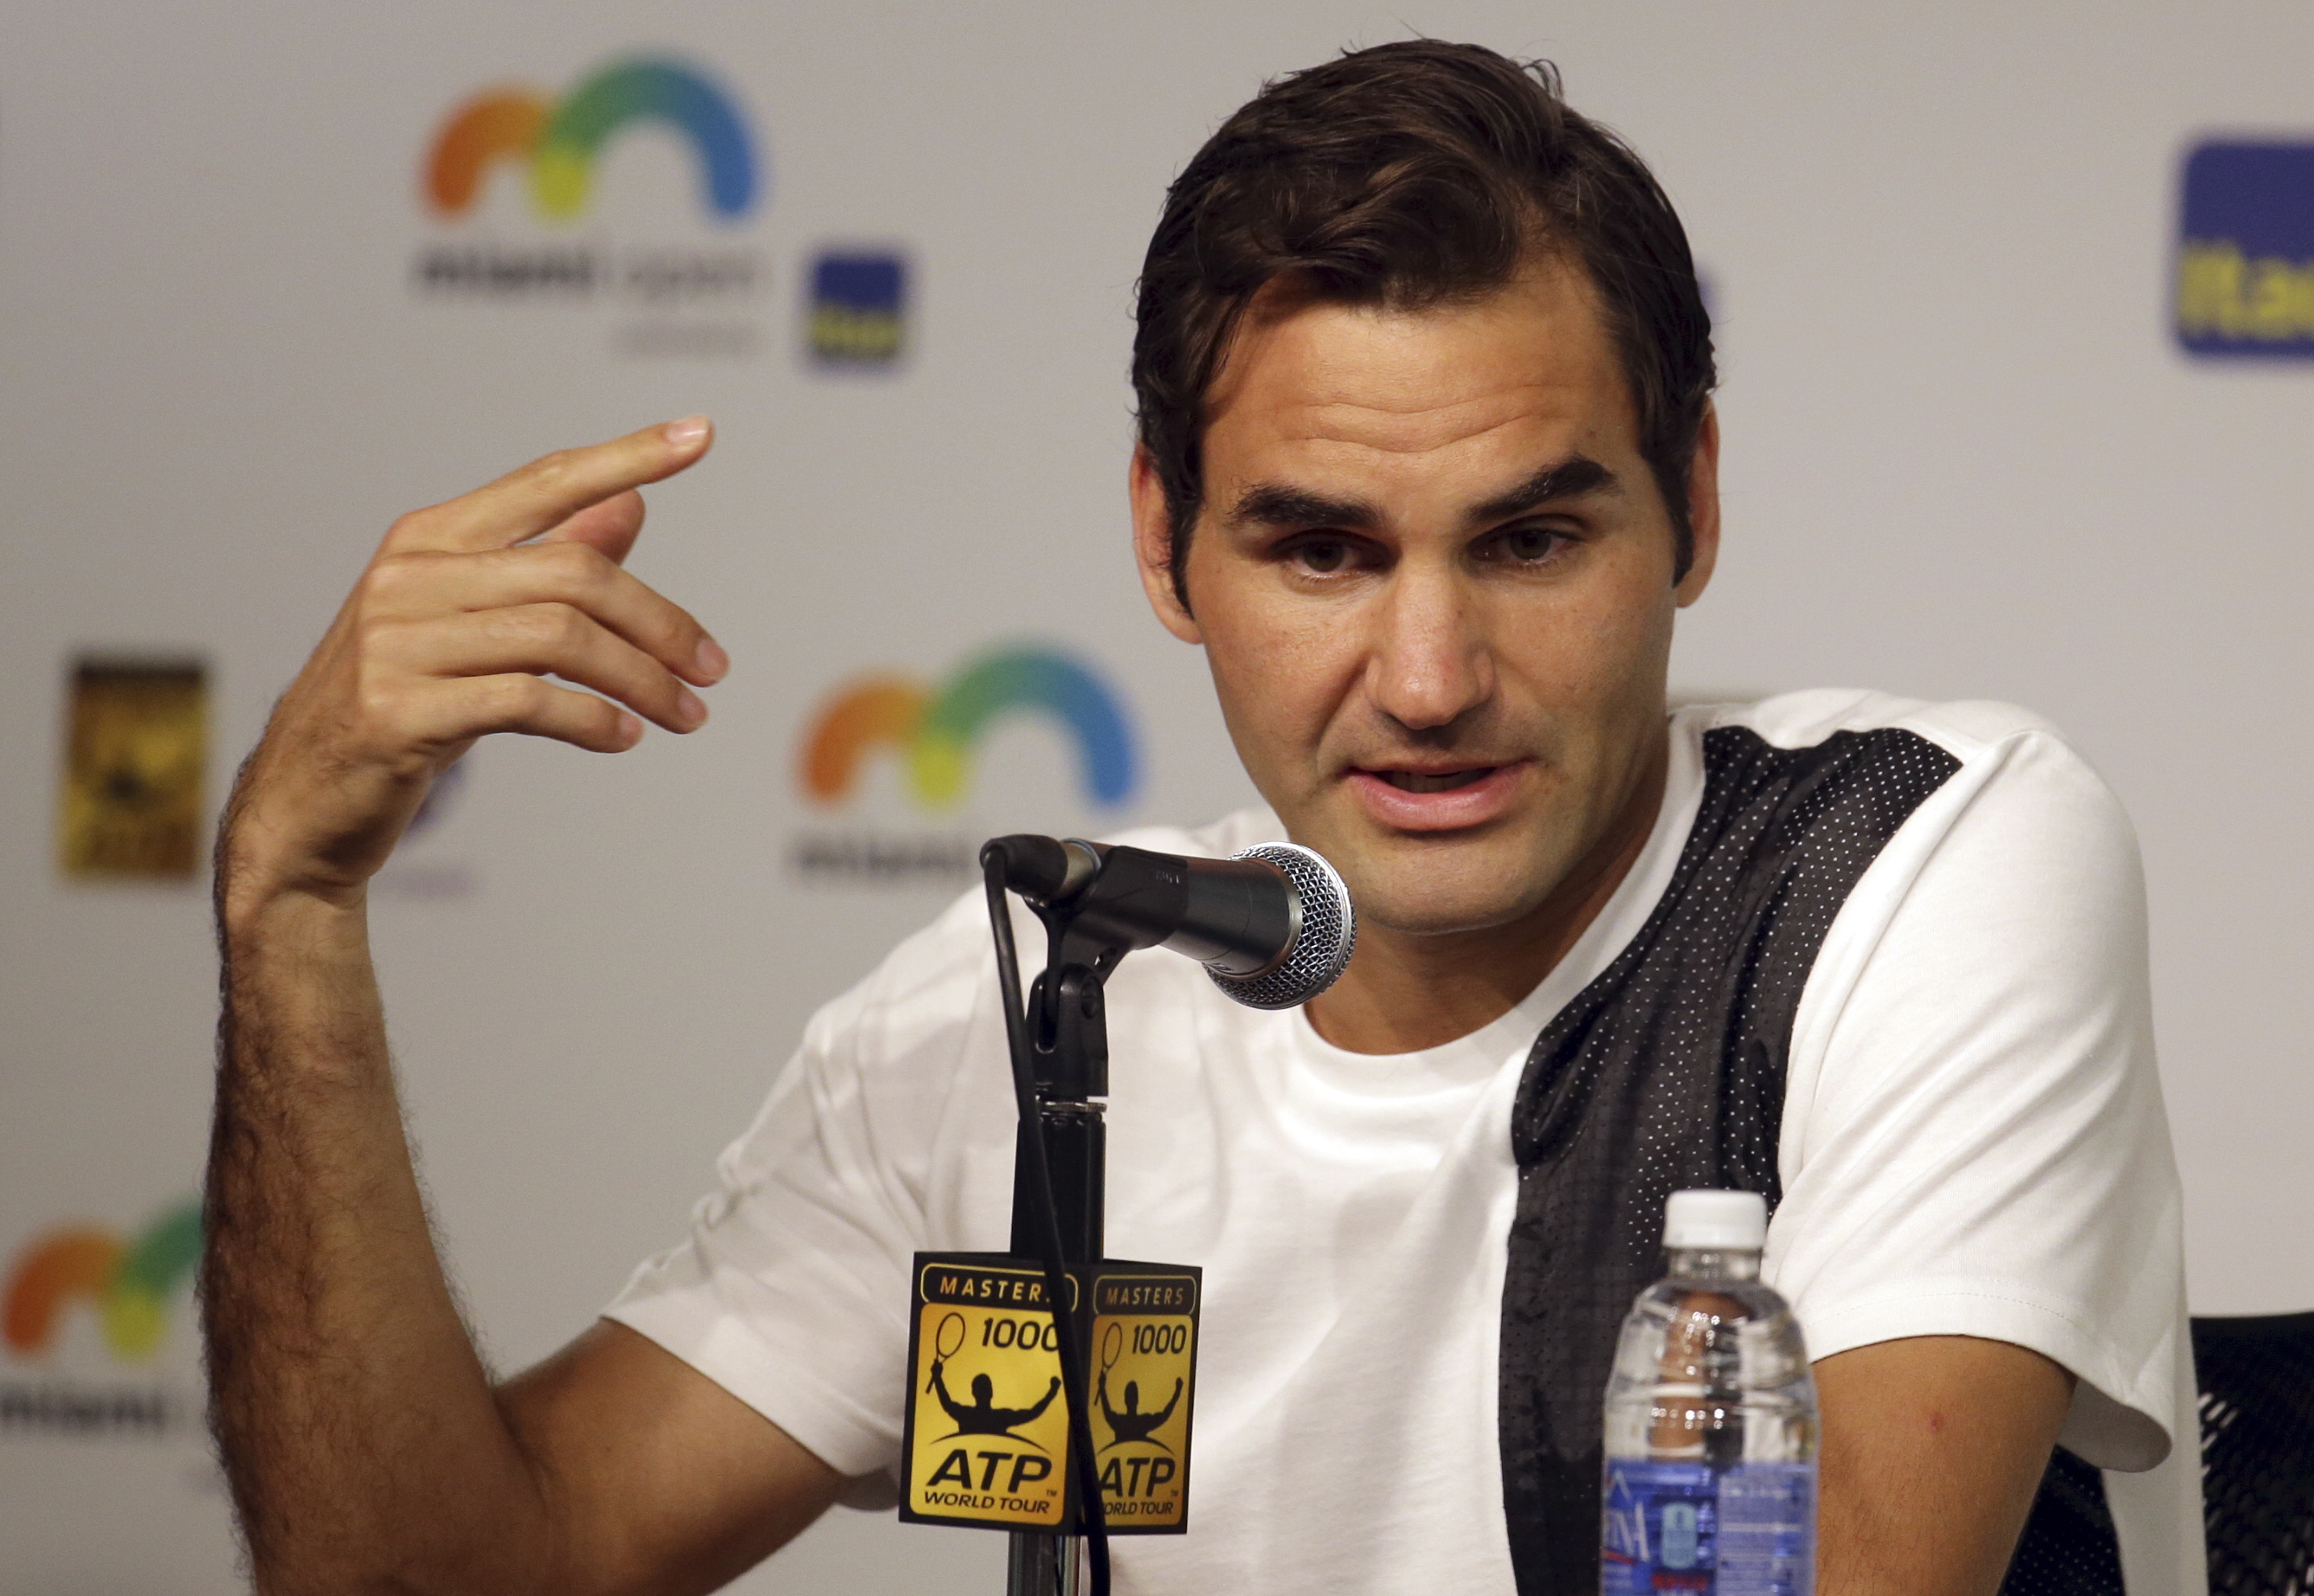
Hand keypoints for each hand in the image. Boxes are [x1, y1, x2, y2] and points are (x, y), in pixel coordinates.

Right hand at [219, 418, 725, 916]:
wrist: (303, 802)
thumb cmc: (402, 703)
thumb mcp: (475, 625)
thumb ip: (549, 564)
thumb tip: (632, 504)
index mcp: (428, 539)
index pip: (546, 480)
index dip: (626, 455)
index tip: (700, 435)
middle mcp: (407, 576)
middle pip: (576, 573)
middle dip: (661, 622)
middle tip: (712, 669)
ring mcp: (394, 642)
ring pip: (561, 638)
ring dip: (643, 680)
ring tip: (687, 715)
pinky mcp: (396, 710)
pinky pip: (527, 700)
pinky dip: (593, 720)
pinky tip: (623, 737)